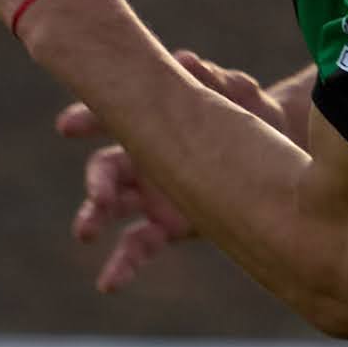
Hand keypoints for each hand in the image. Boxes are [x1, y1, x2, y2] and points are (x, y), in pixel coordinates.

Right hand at [57, 52, 284, 292]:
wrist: (280, 149)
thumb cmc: (252, 111)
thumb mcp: (239, 93)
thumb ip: (216, 80)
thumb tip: (187, 62)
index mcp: (151, 121)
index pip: (113, 117)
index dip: (89, 119)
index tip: (67, 127)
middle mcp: (143, 158)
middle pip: (107, 167)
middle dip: (97, 180)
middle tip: (98, 195)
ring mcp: (151, 194)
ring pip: (111, 206)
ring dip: (94, 216)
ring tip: (84, 233)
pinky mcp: (165, 227)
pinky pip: (136, 245)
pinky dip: (120, 264)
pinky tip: (106, 284)